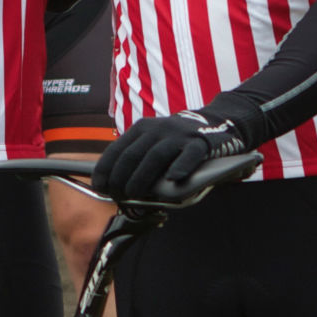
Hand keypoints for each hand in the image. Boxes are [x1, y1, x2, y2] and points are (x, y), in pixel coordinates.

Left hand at [93, 109, 246, 201]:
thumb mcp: (155, 143)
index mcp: (142, 128)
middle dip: (121, 177)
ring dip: (142, 177)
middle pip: (133, 154)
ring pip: (156, 156)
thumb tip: (120, 187)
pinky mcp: (201, 142)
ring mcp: (179, 134)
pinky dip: (180, 167)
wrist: (217, 121)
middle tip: (118, 196)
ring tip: (134, 194)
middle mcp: (158, 128)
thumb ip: (140, 159)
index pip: (117, 149)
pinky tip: (173, 180)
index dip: (105, 169)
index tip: (99, 186)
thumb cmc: (177, 141)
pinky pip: (189, 155)